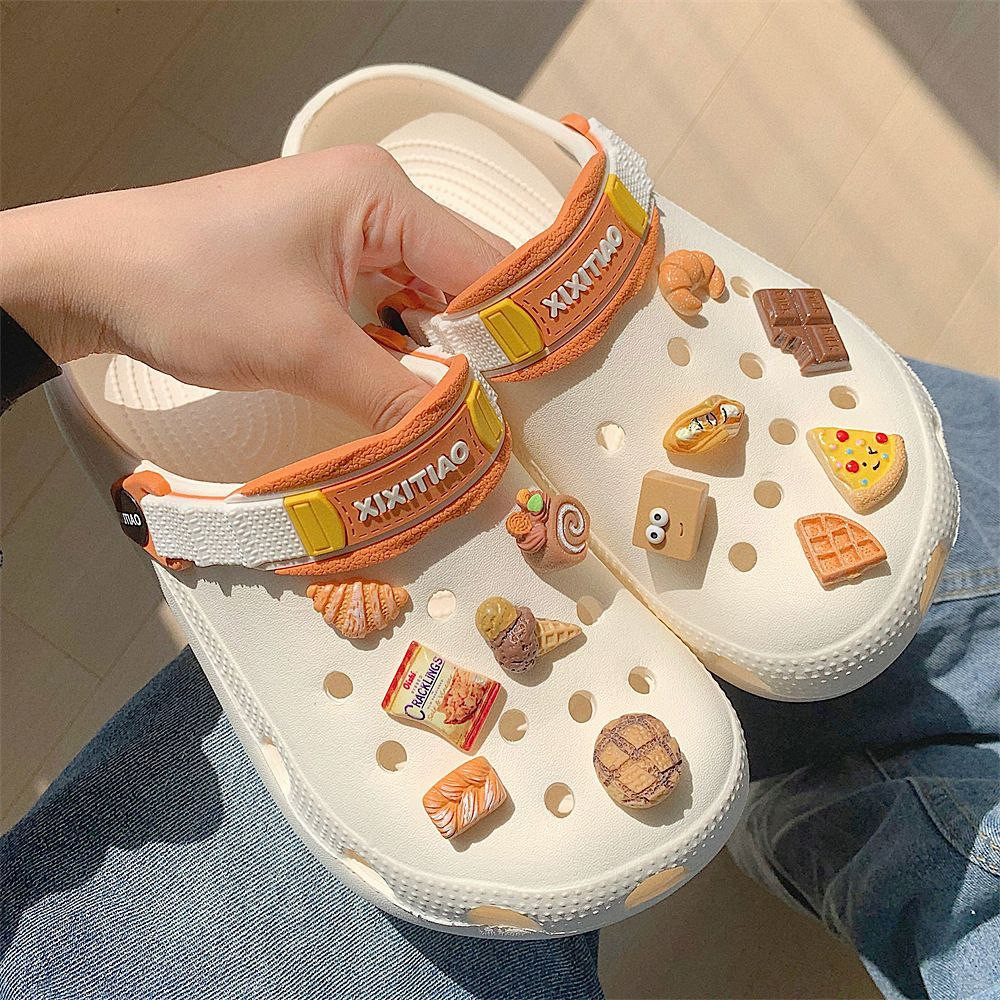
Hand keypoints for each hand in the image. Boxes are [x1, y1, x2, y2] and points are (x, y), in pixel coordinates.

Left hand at [0, 146, 508, 430]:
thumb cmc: (189, 287)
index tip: (530, 401)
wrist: (93, 278)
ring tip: (461, 413)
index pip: (481, 267)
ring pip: (423, 303)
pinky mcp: (325, 264)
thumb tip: (462, 440)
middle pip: (458, 284)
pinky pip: (386, 311)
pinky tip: (409, 394)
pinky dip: (398, 354)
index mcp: (383, 195)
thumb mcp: (304, 350)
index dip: (509, 336)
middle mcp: (376, 204)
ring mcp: (349, 234)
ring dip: (436, 357)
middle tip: (500, 416)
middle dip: (474, 351)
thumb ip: (394, 396)